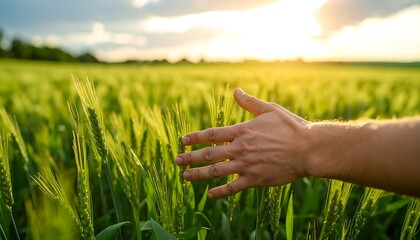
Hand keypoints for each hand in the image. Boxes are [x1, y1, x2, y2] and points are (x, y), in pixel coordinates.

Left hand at [175, 88, 310, 198]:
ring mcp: (246, 165)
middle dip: (190, 157)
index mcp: (242, 131)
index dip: (195, 137)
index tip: (182, 140)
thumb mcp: (270, 109)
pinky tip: (210, 195)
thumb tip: (236, 90)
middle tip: (176, 160)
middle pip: (209, 154)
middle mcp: (240, 148)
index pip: (212, 134)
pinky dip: (220, 192)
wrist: (308, 149)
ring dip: (198, 174)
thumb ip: (250, 102)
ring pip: (216, 171)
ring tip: (185, 176)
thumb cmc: (291, 127)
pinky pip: (233, 187)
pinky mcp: (255, 179)